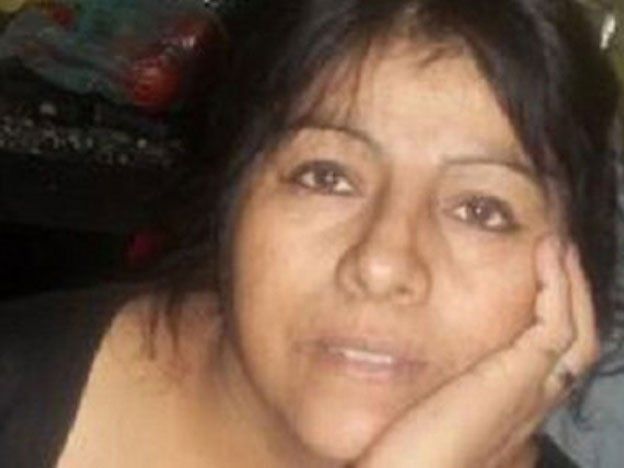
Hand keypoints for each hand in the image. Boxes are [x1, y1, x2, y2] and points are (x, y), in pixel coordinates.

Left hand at [356, 237, 599, 467]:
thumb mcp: (430, 404)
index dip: (552, 314)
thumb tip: (420, 353)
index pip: (550, 355)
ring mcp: (530, 395)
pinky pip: (554, 326)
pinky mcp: (519, 383)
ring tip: (555, 247)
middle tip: (557, 253)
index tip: (539, 275)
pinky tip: (543, 255)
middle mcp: (531, 403)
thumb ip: (442, 382)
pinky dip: (555, 287)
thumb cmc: (406, 448)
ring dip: (569, 284)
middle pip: (575, 342)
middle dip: (571, 295)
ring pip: (576, 332)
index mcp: (511, 406)